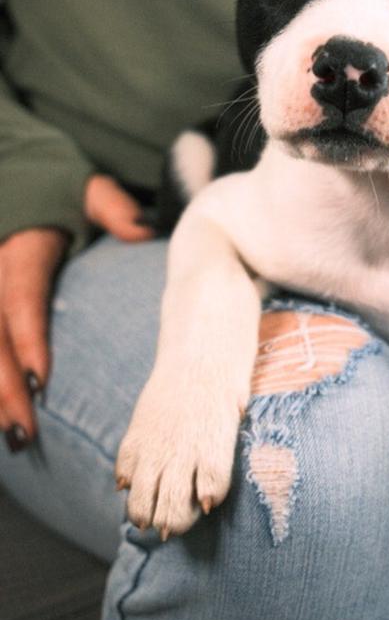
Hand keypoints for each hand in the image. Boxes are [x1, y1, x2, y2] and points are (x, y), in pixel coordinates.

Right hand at [0, 176, 153, 450]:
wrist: (16, 180)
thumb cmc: (63, 193)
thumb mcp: (89, 190)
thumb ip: (113, 208)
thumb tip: (144, 230)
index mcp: (20, 251)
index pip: (19, 298)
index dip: (27, 339)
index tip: (41, 379)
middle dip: (3, 388)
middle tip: (26, 433)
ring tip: (15, 439)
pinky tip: (1, 419)